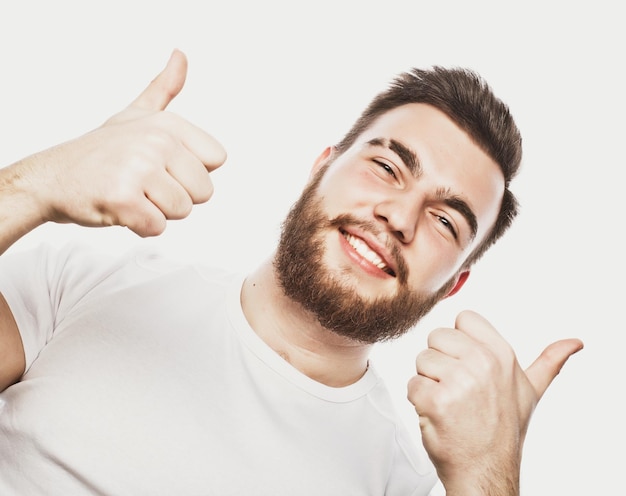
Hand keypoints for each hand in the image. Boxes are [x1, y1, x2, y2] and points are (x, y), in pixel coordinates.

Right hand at [25, 49, 225, 236]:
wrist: (52, 177)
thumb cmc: (100, 150)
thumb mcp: (136, 114)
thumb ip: (164, 88)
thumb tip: (181, 55)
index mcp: (168, 124)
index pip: (216, 160)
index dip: (192, 171)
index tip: (163, 165)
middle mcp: (156, 141)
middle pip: (204, 191)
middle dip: (176, 195)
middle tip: (144, 184)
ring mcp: (139, 169)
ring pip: (182, 211)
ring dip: (157, 211)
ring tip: (132, 194)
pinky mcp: (124, 199)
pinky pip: (157, 227)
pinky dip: (139, 226)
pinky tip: (120, 208)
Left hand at [407, 310, 582, 494]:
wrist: (486, 471)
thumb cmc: (504, 430)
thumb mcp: (531, 391)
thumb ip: (549, 362)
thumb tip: (575, 342)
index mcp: (501, 353)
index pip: (463, 319)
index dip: (459, 342)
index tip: (468, 365)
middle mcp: (482, 362)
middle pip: (437, 337)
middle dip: (440, 362)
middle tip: (458, 390)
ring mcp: (459, 381)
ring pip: (422, 361)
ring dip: (428, 383)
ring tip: (450, 403)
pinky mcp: (436, 401)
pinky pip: (412, 384)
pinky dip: (419, 401)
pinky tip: (438, 415)